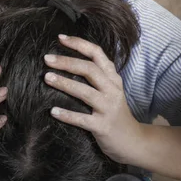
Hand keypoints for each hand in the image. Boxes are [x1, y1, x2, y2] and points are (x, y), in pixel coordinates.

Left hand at [43, 35, 142, 163]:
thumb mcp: (111, 91)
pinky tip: (53, 111)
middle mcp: (112, 90)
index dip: (79, 44)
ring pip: (85, 92)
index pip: (97, 54)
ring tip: (47, 78)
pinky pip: (82, 119)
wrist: (133, 141)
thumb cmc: (115, 114)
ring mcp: (109, 108)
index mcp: (113, 79)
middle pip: (89, 70)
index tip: (60, 38)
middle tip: (47, 59)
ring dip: (65, 83)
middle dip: (67, 62)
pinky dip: (67, 115)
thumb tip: (68, 62)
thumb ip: (97, 77)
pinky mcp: (103, 127)